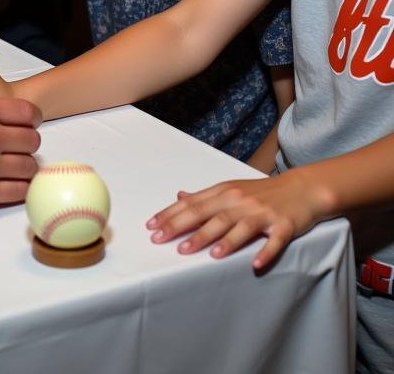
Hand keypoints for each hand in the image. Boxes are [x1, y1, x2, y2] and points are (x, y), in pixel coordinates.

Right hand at [0, 96, 40, 213]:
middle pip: (32, 139)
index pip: (27, 112)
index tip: (28, 124)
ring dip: (23, 167)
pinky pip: (19, 191)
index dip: (30, 119)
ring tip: (12, 167)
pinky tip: (8, 184)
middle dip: (26, 143)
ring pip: (30, 167)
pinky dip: (18, 188)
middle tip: (17, 147)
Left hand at [146, 167, 328, 269]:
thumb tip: (179, 196)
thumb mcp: (231, 189)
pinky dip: (265, 252)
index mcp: (224, 192)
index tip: (151, 226)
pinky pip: (274, 240)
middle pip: (209, 214)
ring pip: (238, 226)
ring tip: (206, 253)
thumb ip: (205, 196)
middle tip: (163, 240)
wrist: (303, 188)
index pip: (192, 204)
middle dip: (184, 227)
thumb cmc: (262, 192)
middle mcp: (240, 200)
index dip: (170, 215)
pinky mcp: (284, 225)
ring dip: (222, 240)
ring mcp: (262, 213)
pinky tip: (255, 264)